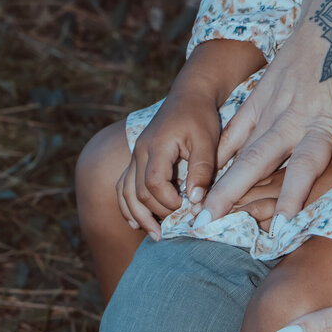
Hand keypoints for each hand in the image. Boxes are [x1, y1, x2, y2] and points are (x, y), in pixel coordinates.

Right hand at [115, 86, 221, 240]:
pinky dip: (128, 206)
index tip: (186, 207)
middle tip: (175, 227)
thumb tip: (195, 200)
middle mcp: (139, 152)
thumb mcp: (207, 140)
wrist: (189, 96)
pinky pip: (123, 186)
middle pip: (138, 192)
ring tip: (155, 235)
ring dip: (138, 216)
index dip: (168, 201)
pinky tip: (136, 222)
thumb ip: (201, 169)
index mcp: (156, 146)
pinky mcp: (136, 159)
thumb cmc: (200, 116)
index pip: (153, 183)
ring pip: (125, 192)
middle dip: (155, 213)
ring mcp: (135, 156)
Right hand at [200, 0, 331, 224]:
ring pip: (242, 145)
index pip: (305, 163)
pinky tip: (205, 169)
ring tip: (198, 204)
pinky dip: (222, 147)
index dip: (295, 192)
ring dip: (221, 176)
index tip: (283, 223)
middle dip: (235, 191)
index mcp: (321, 118)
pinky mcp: (262, 93)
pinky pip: (237, 124)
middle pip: (260, 159)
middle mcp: (291, 114)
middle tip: (210, 221)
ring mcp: (272, 103)